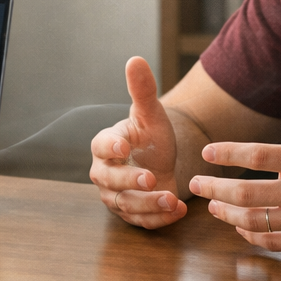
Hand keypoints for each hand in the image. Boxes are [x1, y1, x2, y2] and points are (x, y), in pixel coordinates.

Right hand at [89, 56, 188, 227]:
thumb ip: (143, 90)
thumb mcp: (151, 114)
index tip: (124, 147)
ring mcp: (117, 196)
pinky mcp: (133, 214)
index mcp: (106, 145)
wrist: (161, 162)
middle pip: (110, 181)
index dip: (110, 148)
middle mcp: (105, 173)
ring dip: (149, 204)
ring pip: (126, 205)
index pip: (101, 146)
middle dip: (130, 181)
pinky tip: (179, 209)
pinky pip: (142, 221)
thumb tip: (135, 59)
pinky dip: (160, 219)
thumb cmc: (150, 136)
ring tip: (172, 198)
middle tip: (151, 179)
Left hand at [189, 65, 280, 252]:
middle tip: (194, 183)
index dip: (226, 153)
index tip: (207, 152)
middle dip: (213, 187)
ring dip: (226, 213)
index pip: (255, 154)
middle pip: (244, 191)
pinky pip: (271, 241)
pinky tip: (240, 226)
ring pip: (252, 220)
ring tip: (212, 205)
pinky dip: (250, 234)